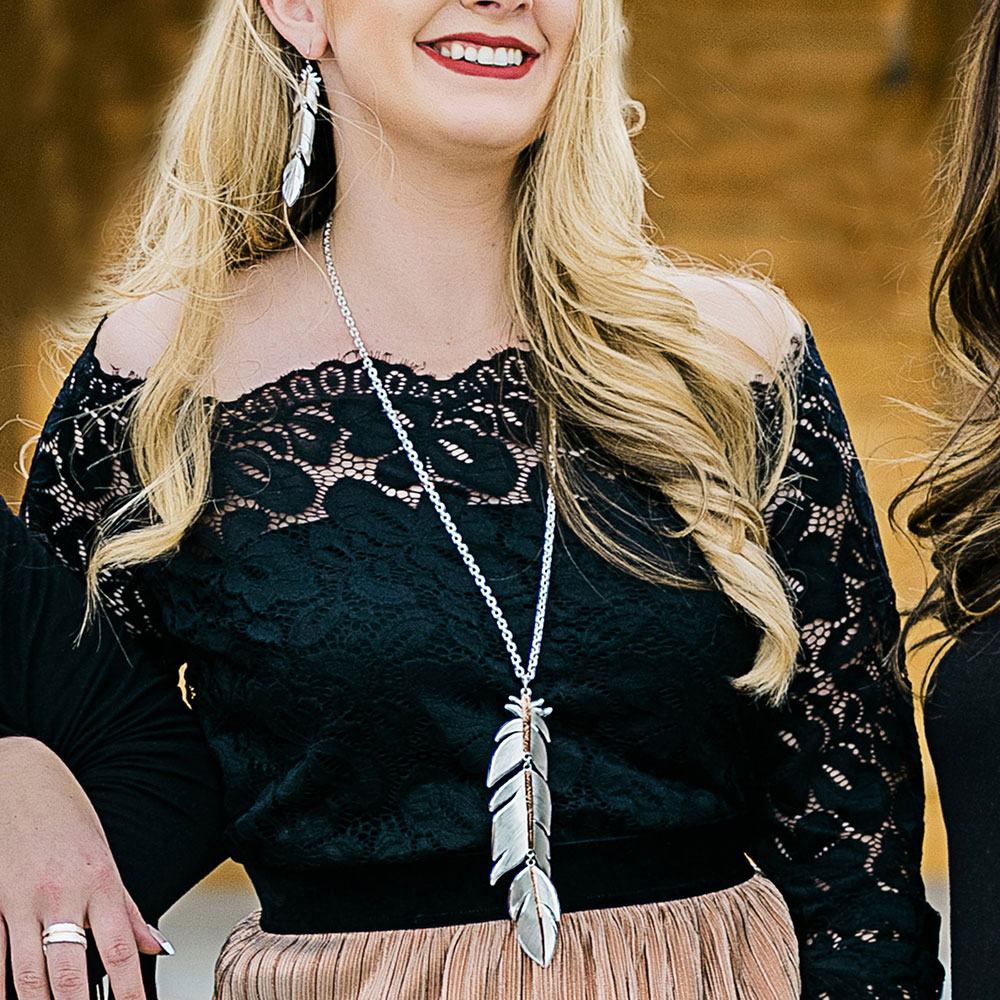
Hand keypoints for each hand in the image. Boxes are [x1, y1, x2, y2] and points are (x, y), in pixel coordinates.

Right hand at [0, 738, 169, 999]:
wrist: (17, 776)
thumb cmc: (66, 814)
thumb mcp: (105, 855)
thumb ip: (127, 908)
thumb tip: (156, 947)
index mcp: (98, 880)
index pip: (117, 949)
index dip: (127, 990)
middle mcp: (60, 894)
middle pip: (67, 972)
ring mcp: (19, 901)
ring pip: (25, 974)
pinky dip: (1, 986)